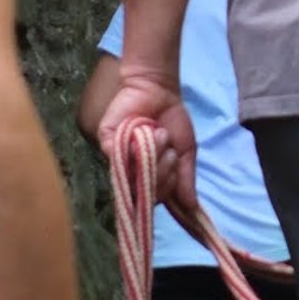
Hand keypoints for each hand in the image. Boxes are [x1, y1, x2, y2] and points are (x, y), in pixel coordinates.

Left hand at [96, 67, 199, 217]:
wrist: (159, 90)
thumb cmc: (172, 120)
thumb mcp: (186, 152)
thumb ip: (186, 180)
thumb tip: (192, 208)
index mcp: (150, 177)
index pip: (157, 199)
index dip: (168, 190)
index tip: (177, 169)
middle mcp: (133, 173)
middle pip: (146, 194)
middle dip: (165, 173)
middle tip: (170, 151)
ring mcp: (118, 160)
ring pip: (134, 180)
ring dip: (155, 159)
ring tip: (161, 136)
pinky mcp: (107, 143)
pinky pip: (120, 160)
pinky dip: (139, 148)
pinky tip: (147, 132)